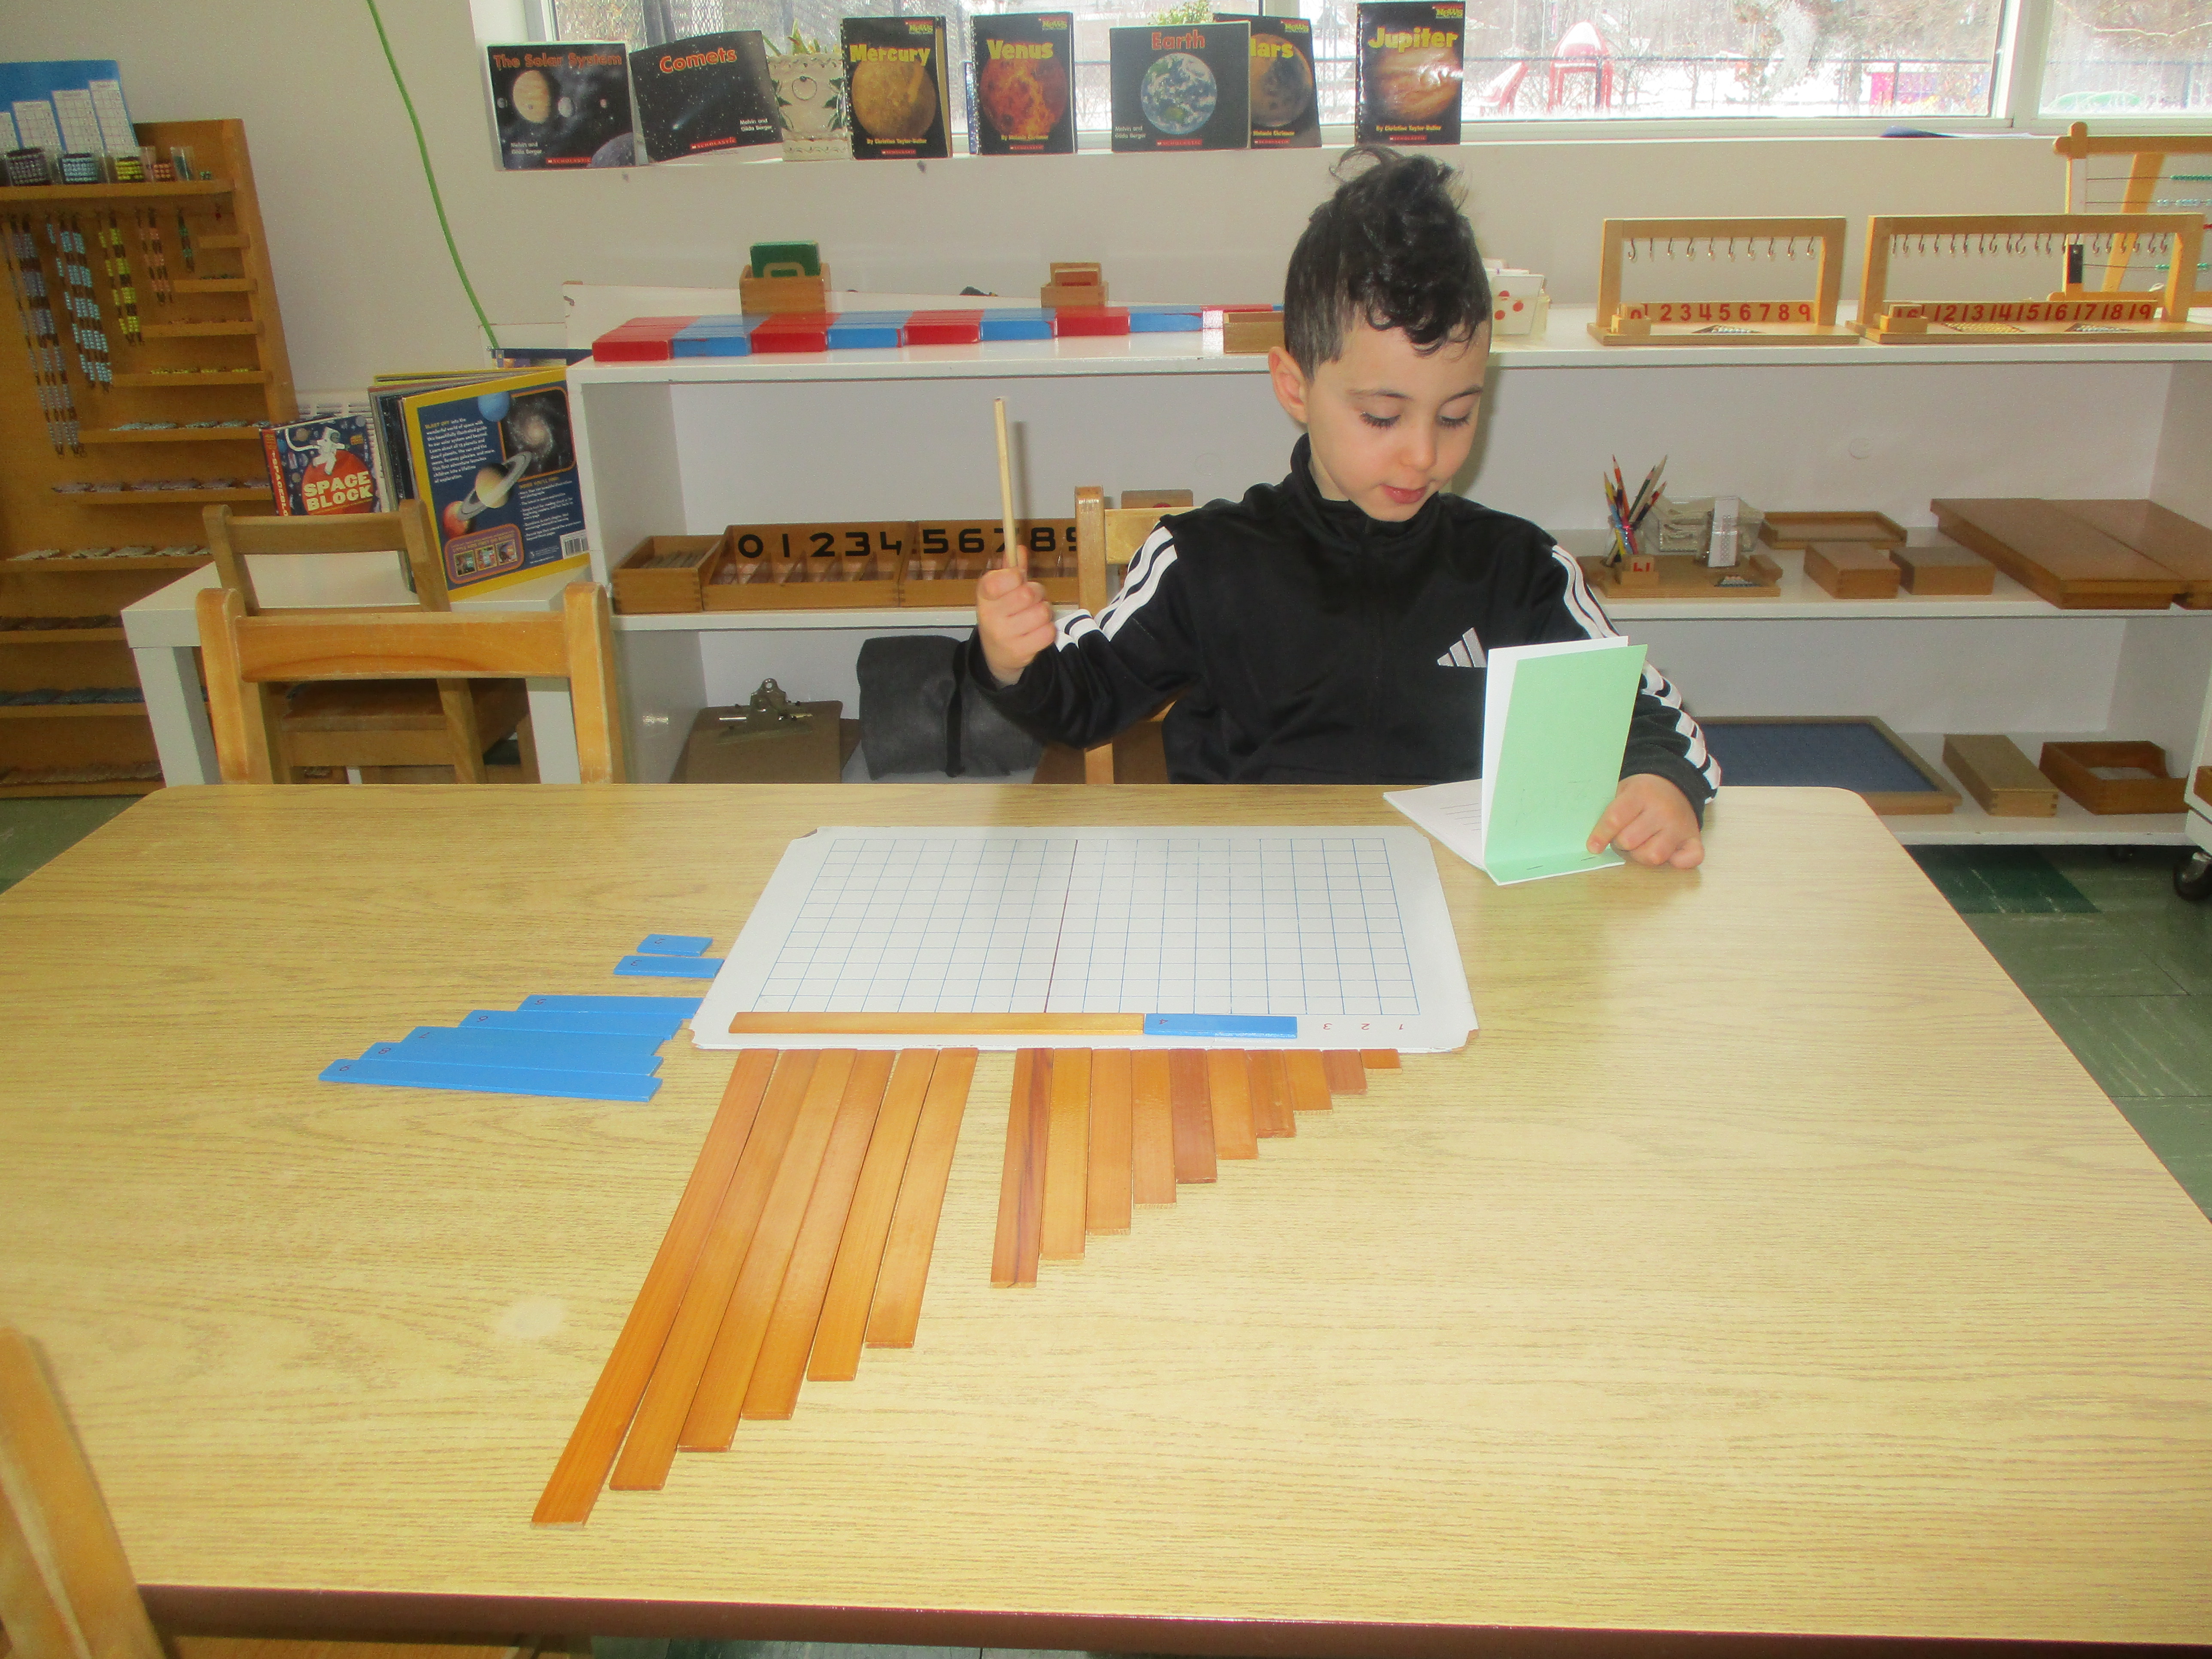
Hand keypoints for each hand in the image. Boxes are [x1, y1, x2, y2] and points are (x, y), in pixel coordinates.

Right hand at [976, 566, 1055, 686]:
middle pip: (1028, 594)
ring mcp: (1004, 636)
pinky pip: (1048, 632)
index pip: (999, 580)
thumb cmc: (1003, 615)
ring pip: (1042, 612)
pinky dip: (1048, 630)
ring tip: (1034, 616)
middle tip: (1032, 599)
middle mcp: (990, 616)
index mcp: (984, 596)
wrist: (996, 654)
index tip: (1018, 578)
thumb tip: (1019, 548)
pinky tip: (1037, 631)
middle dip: (1037, 593)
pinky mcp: (1019, 652)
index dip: (1015, 576)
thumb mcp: (1000, 591)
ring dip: (1044, 612)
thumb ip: (1010, 570)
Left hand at [1588, 774, 1703, 868]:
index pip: (1615, 819)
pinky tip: (1670, 854)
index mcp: (1641, 794)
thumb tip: (1594, 843)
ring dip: (1641, 855)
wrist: (1676, 783)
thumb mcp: (1623, 790)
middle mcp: (1662, 810)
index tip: (1593, 847)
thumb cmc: (1643, 792)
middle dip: (1621, 843)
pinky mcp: (1694, 838)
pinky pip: (1689, 860)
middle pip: (1630, 841)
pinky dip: (1678, 862)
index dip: (1601, 835)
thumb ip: (1611, 811)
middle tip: (1624, 836)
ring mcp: (1680, 826)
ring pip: (1653, 856)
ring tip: (1641, 844)